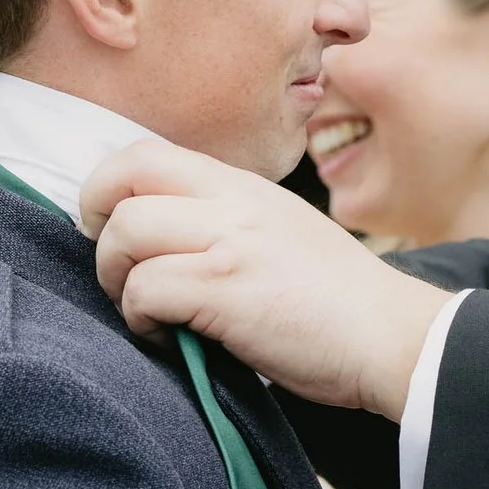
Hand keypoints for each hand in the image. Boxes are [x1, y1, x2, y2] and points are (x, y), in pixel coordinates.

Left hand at [81, 139, 450, 420]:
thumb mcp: (283, 230)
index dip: (108, 187)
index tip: (110, 227)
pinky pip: (145, 290)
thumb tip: (166, 237)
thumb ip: (229, 220)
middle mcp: (233, 202)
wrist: (392, 335)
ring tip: (145, 309)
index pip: (146, 152)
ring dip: (117, 278)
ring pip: (125, 233)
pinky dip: (141, 319)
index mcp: (244, 186)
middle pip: (122, 179)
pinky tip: (169, 336)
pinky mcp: (225, 290)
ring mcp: (229, 242)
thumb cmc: (338, 299)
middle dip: (96, 225)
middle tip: (115, 267)